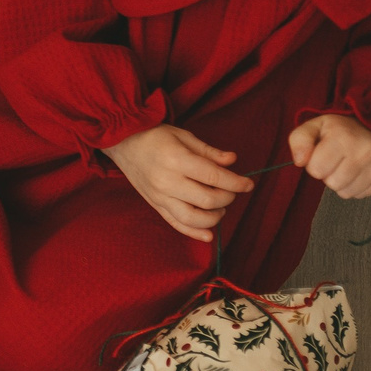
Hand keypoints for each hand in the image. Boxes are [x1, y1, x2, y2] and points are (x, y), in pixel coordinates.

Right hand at [103, 124, 253, 242]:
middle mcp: (167, 181)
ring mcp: (159, 196)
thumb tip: (232, 161)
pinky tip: (209, 235)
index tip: (248, 183)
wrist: (122, 142)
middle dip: (228, 198)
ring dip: (214, 217)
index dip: (236, 183)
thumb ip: (209, 151)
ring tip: (220, 207)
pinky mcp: (154, 205)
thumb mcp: (183, 136)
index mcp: (176, 160)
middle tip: (232, 190)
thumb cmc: (154, 135)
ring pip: (193, 218)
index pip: (214, 178)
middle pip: (208, 200)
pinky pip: (176, 224)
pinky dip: (194, 232)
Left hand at [288, 113, 370, 199]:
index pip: (317, 170)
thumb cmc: (336, 130)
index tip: (321, 155)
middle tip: (334, 161)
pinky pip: (361, 194)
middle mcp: (366, 149)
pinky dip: (355, 186)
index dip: (314, 165)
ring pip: (347, 192)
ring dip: (341, 183)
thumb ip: (299, 142)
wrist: (368, 126)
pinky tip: (357, 171)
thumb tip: (300, 161)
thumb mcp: (312, 128)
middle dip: (328, 175)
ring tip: (345, 166)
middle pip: (333, 183)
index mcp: (343, 136)